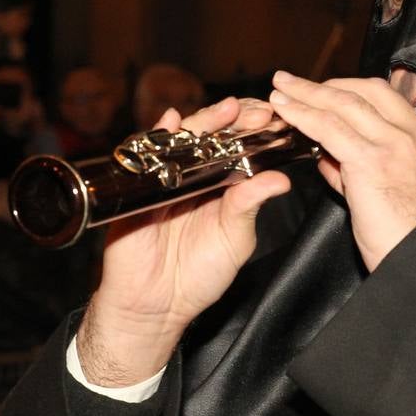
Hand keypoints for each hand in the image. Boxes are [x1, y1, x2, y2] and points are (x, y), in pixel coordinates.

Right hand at [77, 97, 290, 385]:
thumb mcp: (235, 239)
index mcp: (221, 184)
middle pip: (215, 134)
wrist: (156, 306)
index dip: (258, 131)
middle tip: (260, 112)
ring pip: (184, 136)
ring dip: (206, 119)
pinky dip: (157, 134)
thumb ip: (251, 206)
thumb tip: (280, 179)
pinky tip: (171, 121)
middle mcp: (193, 174)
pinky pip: (143, 153)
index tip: (280, 122)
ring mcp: (164, 176)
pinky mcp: (135, 185)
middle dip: (238, 118)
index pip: (241, 146)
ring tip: (230, 109)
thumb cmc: (198, 275)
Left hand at [269, 71, 415, 271]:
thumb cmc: (409, 239)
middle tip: (293, 82)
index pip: (386, 98)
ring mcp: (397, 145)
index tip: (324, 90)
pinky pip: (330, 128)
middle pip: (366, 91)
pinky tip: (284, 112)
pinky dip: (303, 115)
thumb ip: (362, 170)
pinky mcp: (373, 160)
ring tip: (280, 89)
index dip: (349, 89)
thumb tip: (328, 156)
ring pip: (345, 104)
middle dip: (326, 84)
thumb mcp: (396, 193)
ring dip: (307, 93)